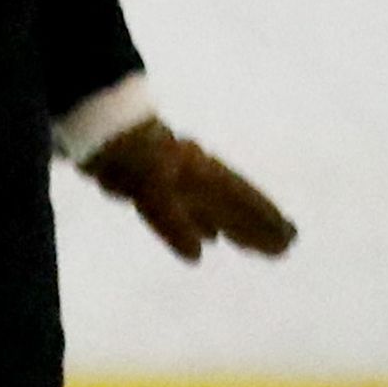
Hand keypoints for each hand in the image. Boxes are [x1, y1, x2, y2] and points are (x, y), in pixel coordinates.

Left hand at [84, 119, 296, 262]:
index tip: (289, 236)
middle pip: (234, 207)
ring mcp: (176, 180)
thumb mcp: (151, 190)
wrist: (98, 131)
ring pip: (215, 209)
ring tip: (256, 247)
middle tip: (286, 249)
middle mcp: (196, 177)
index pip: (243, 200)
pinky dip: (204, 226)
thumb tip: (198, 255)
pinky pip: (191, 210)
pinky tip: (211, 238)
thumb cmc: (128, 157)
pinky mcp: (155, 188)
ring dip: (237, 229)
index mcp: (203, 174)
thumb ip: (175, 223)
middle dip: (259, 228)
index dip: (265, 220)